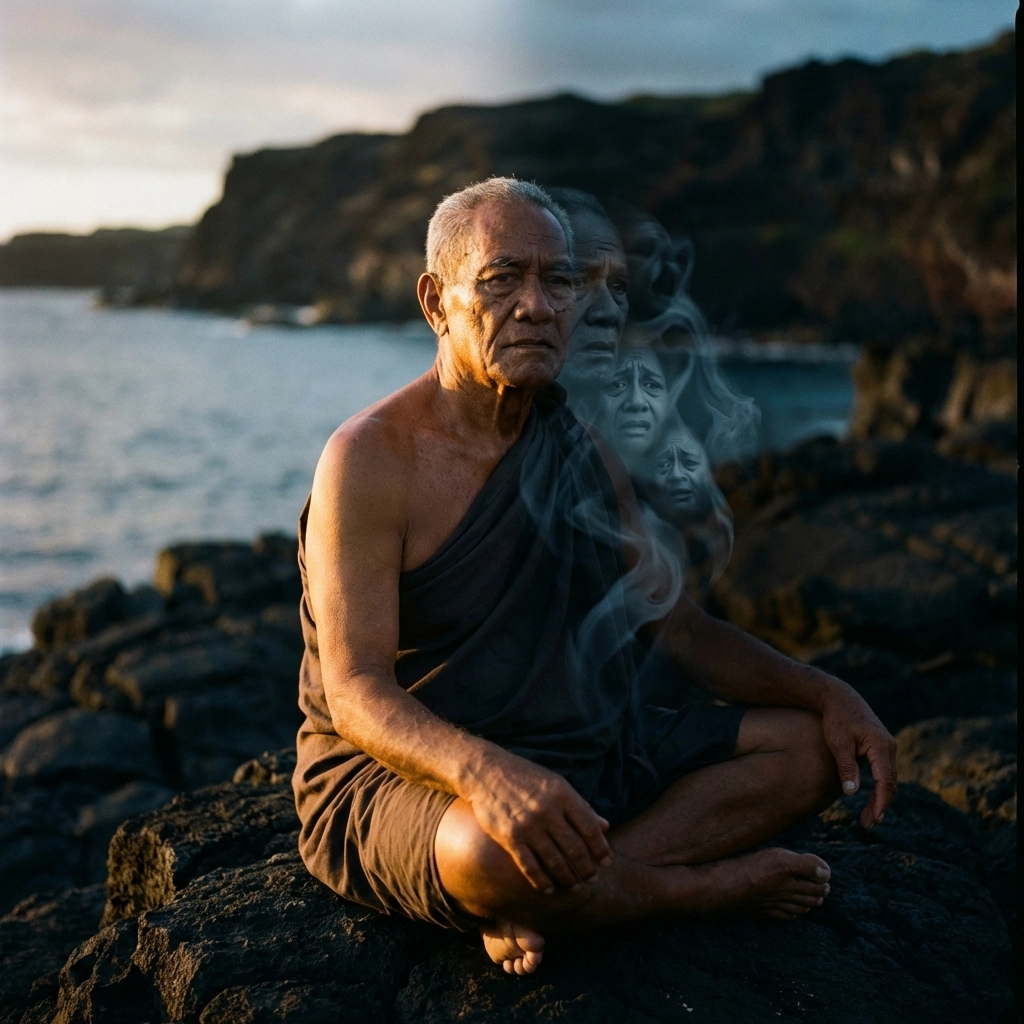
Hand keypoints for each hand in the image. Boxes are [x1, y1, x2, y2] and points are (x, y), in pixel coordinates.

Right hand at [462, 747, 611, 893]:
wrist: (486, 771)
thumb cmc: (525, 777)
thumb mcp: (556, 784)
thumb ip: (580, 805)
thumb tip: (605, 826)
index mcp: (563, 794)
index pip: (590, 828)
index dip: (600, 848)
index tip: (606, 862)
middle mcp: (548, 810)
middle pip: (575, 848)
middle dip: (587, 868)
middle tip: (592, 879)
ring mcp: (528, 825)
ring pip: (555, 861)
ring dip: (568, 878)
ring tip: (574, 887)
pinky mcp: (510, 837)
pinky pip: (530, 866)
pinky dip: (542, 881)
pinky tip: (549, 889)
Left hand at [819, 680, 896, 828]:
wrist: (838, 697)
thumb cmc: (836, 718)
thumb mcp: (838, 743)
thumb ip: (846, 767)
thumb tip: (852, 793)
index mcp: (881, 745)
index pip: (885, 780)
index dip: (880, 801)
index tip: (874, 819)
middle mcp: (889, 747)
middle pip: (889, 783)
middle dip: (880, 805)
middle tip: (868, 825)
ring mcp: (887, 747)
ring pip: (887, 779)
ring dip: (879, 799)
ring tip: (868, 820)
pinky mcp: (881, 748)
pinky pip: (883, 773)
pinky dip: (878, 788)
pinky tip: (870, 801)